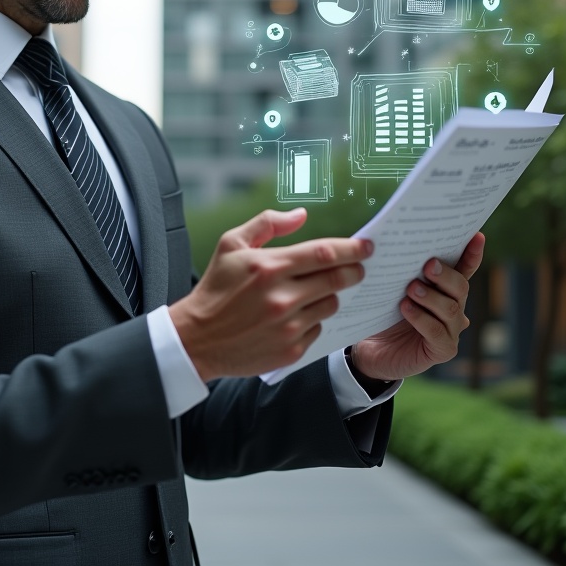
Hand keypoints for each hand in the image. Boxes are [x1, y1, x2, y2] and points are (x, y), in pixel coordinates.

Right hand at [169, 208, 372, 381]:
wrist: (197, 338)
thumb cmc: (215, 287)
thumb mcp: (231, 244)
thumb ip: (267, 223)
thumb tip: (301, 215)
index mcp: (269, 267)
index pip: (324, 253)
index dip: (351, 248)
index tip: (367, 246)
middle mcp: (281, 297)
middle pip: (337, 279)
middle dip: (354, 270)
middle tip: (359, 267)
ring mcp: (288, 326)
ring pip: (330, 305)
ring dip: (331, 295)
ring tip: (314, 291)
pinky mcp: (290, 350)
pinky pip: (317, 329)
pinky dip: (312, 319)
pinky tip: (296, 315)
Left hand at [350, 232, 484, 382]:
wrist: (371, 349)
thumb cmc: (383, 312)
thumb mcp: (391, 287)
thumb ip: (402, 269)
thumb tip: (398, 242)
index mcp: (445, 289)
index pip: (464, 269)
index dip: (472, 254)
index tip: (477, 236)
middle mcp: (454, 309)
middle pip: (461, 288)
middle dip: (445, 275)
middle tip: (427, 265)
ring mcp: (451, 331)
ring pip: (451, 310)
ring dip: (431, 297)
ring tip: (410, 288)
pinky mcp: (442, 350)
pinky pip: (437, 332)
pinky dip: (422, 318)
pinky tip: (406, 308)